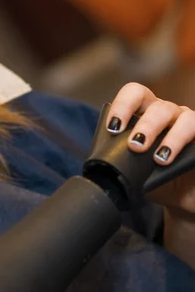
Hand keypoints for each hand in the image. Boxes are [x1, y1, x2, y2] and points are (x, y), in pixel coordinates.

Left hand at [106, 82, 194, 211]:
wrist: (179, 197)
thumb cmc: (153, 178)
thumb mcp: (132, 168)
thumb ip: (119, 159)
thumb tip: (104, 165)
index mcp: (145, 113)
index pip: (134, 94)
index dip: (123, 106)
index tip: (113, 128)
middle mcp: (169, 113)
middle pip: (158, 107)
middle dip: (145, 126)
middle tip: (135, 147)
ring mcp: (189, 124)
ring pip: (186, 117)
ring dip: (171, 137)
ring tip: (159, 158)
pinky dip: (185, 143)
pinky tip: (174, 159)